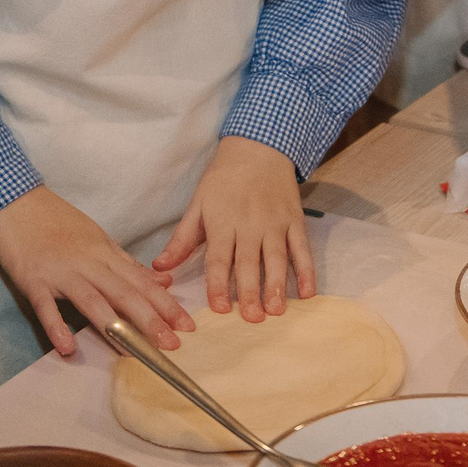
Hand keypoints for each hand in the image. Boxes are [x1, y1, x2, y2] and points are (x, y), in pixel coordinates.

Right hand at [0, 188, 194, 357]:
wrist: (15, 201)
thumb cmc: (56, 221)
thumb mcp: (97, 238)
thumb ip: (127, 263)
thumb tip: (163, 282)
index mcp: (105, 253)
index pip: (141, 282)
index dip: (166, 304)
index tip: (188, 325)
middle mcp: (87, 263)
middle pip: (124, 293)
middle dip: (151, 320)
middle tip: (173, 345)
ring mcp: (60, 272)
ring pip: (93, 300)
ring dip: (115, 328)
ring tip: (135, 353)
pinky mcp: (33, 280)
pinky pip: (46, 307)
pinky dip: (57, 327)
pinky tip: (68, 348)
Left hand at [153, 136, 316, 322]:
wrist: (257, 148)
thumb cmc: (223, 180)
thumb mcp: (198, 204)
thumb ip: (181, 239)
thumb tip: (159, 267)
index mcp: (222, 221)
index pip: (218, 258)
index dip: (218, 283)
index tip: (220, 308)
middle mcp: (250, 224)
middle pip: (249, 261)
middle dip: (250, 291)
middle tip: (253, 318)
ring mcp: (275, 222)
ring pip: (277, 257)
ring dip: (277, 285)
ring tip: (277, 311)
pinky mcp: (295, 221)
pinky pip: (302, 248)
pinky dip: (307, 270)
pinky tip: (308, 293)